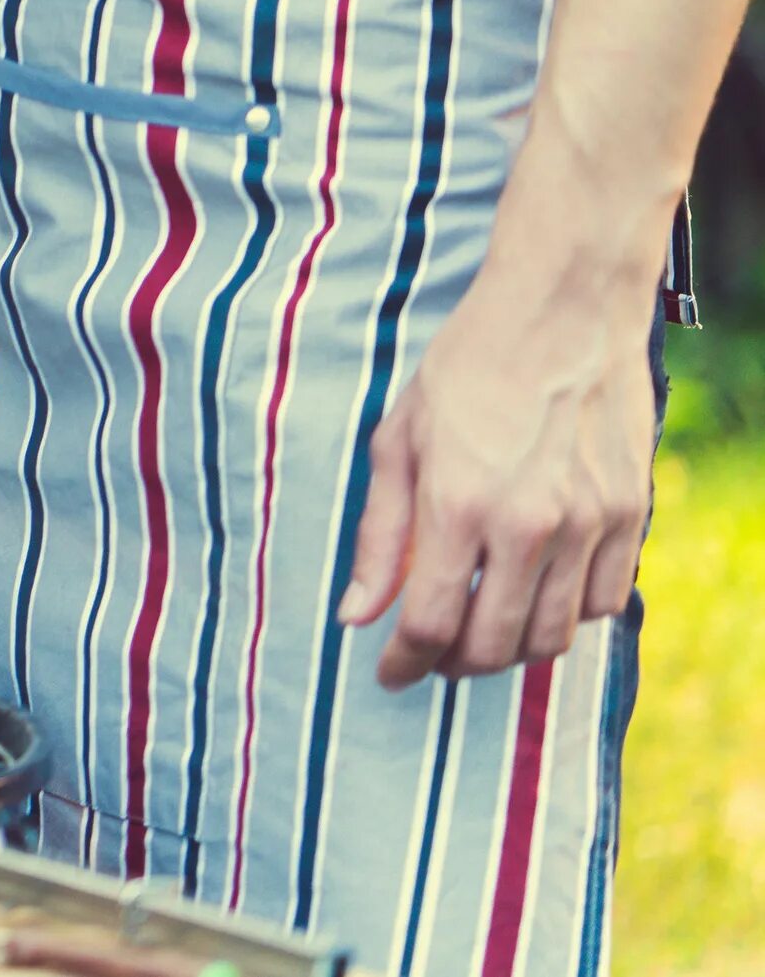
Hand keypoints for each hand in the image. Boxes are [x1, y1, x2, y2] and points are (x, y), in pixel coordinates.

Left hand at [338, 209, 660, 688]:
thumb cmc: (467, 369)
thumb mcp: (398, 441)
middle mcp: (528, 523)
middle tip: (432, 655)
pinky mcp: (630, 516)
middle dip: (453, 664)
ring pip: (551, 636)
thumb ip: (378, 535)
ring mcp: (588, 523)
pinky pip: (601, 604)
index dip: (403, 662)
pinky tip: (534, 595)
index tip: (389, 672)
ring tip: (479, 629)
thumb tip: (355, 614)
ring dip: (510, 648)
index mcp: (457, 504)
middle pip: (493, 644)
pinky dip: (564, 617)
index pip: (429, 622)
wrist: (561, 314)